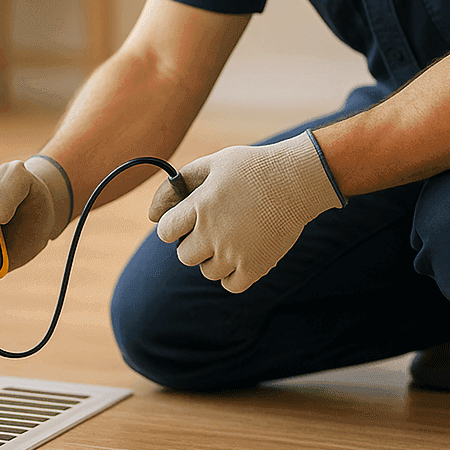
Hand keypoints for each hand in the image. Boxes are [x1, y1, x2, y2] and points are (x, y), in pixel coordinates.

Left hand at [148, 131, 343, 292]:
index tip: (191, 219)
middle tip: (217, 228)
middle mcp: (212, 232)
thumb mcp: (213, 164)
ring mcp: (233, 253)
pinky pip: (230, 285)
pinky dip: (234, 274)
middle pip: (184, 256)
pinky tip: (245, 253)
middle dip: (195, 243)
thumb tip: (150, 215)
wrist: (298, 180)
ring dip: (216, 258)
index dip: (175, 225)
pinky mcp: (255, 267)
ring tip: (236, 237)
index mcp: (199, 205)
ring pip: (207, 271)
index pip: (165, 231)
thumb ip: (177, 186)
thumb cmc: (253, 169)